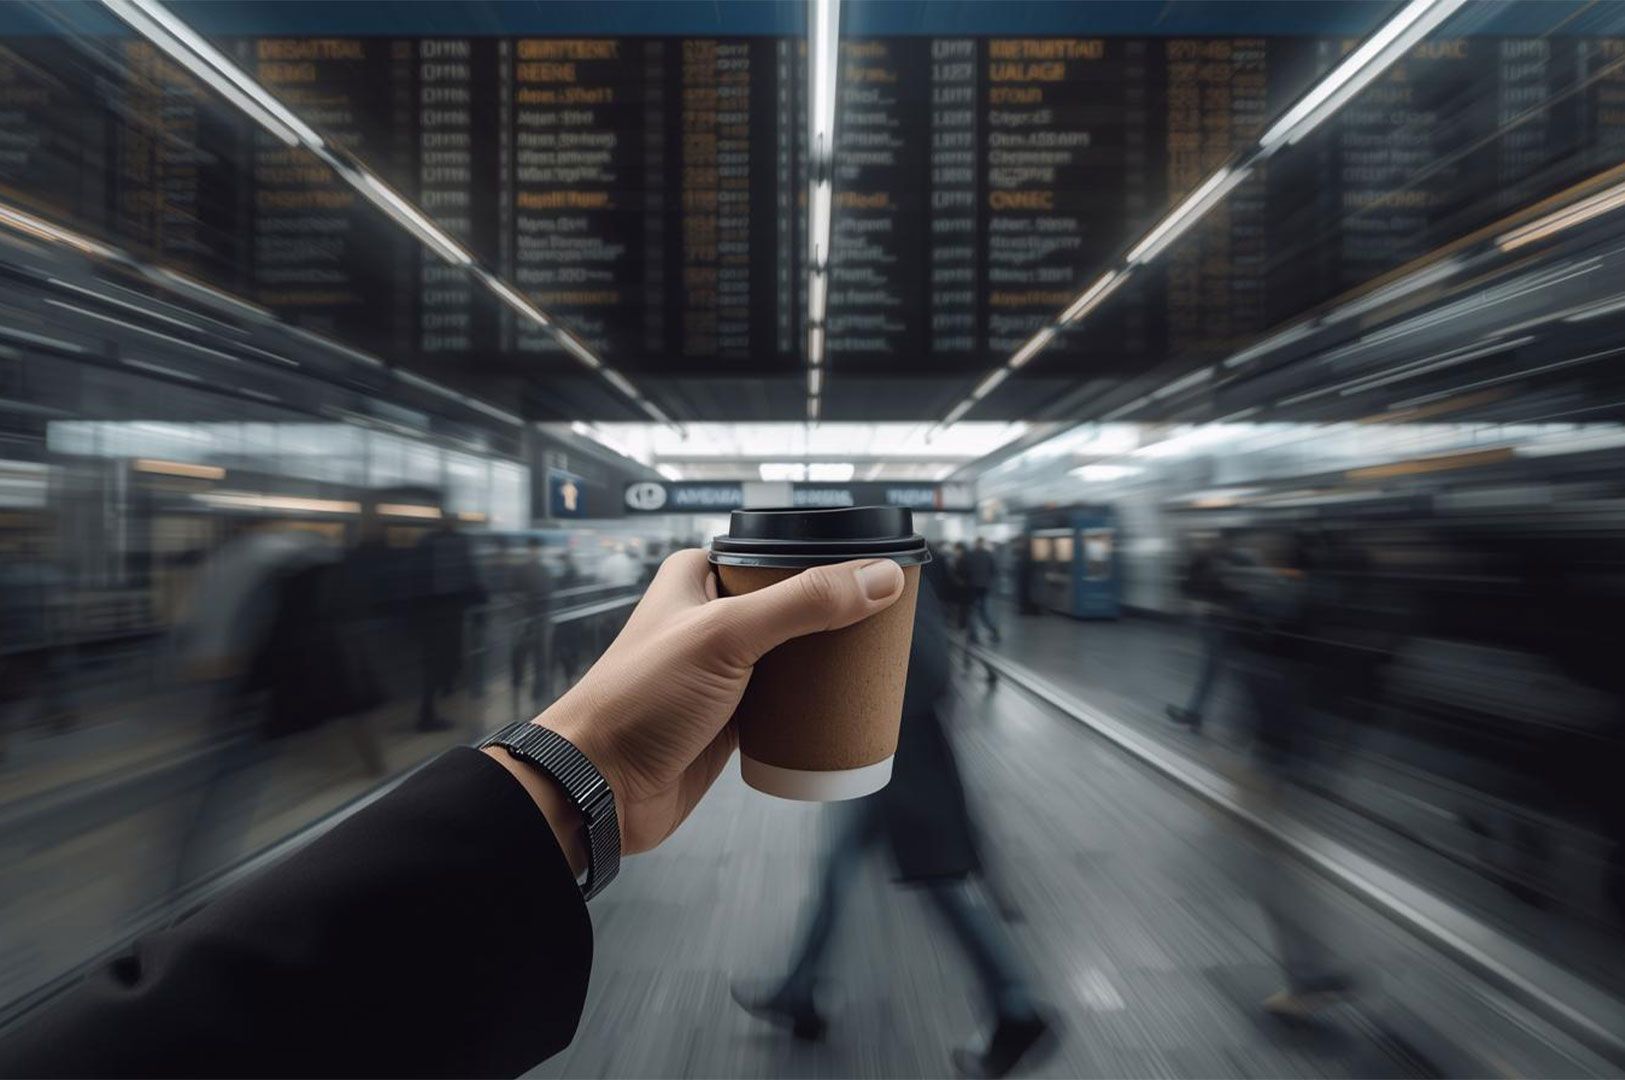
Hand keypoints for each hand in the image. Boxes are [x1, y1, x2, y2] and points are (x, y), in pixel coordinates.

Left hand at [489, 549, 904, 859]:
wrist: (601, 787)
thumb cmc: (641, 700)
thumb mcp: (727, 636)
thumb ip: (805, 603)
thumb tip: (882, 578)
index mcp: (698, 576)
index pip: (775, 551)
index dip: (823, 558)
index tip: (875, 570)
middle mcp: (709, 617)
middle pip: (792, 604)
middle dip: (837, 615)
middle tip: (886, 623)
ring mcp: (722, 669)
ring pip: (793, 655)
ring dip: (829, 662)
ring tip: (876, 663)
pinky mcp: (731, 717)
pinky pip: (786, 701)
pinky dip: (815, 703)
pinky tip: (847, 705)